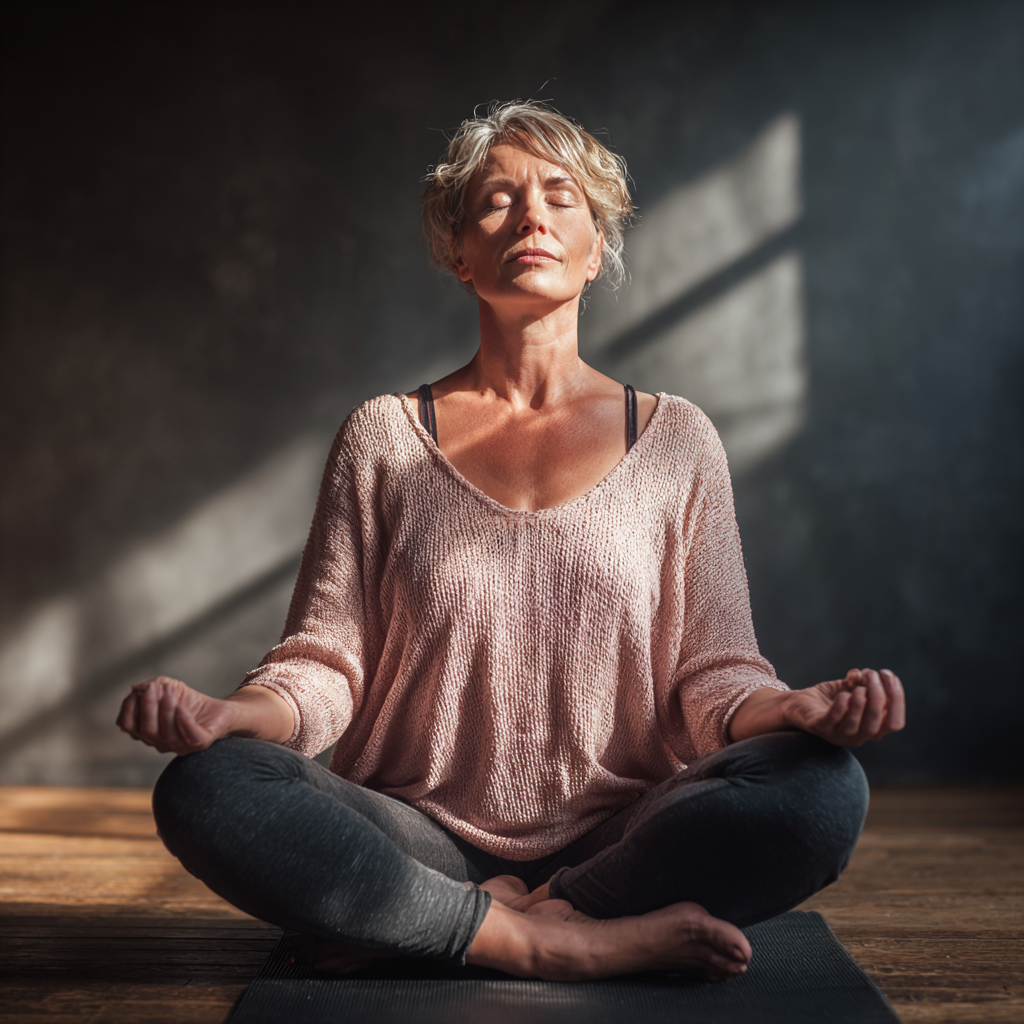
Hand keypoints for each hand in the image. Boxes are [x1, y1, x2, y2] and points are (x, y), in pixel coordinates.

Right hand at [116, 676, 238, 754]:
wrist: (223, 711)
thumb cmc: (192, 702)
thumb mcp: (169, 689)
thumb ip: (152, 688)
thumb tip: (136, 689)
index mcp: (150, 733)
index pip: (128, 725)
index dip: (129, 707)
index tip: (138, 689)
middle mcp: (162, 744)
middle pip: (146, 730)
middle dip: (148, 705)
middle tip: (154, 686)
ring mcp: (182, 746)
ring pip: (166, 734)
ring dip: (166, 708)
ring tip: (171, 689)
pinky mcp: (201, 743)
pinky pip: (189, 736)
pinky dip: (183, 721)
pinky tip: (181, 707)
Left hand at [783, 668, 904, 745]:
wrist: (799, 703)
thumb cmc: (830, 698)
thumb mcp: (851, 687)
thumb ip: (863, 682)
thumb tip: (868, 674)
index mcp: (871, 728)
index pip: (895, 723)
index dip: (897, 700)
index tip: (889, 675)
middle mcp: (857, 736)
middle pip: (876, 724)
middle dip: (878, 696)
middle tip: (872, 675)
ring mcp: (837, 735)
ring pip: (855, 726)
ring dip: (860, 703)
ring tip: (858, 687)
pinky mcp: (819, 728)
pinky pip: (832, 721)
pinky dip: (841, 708)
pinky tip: (844, 694)